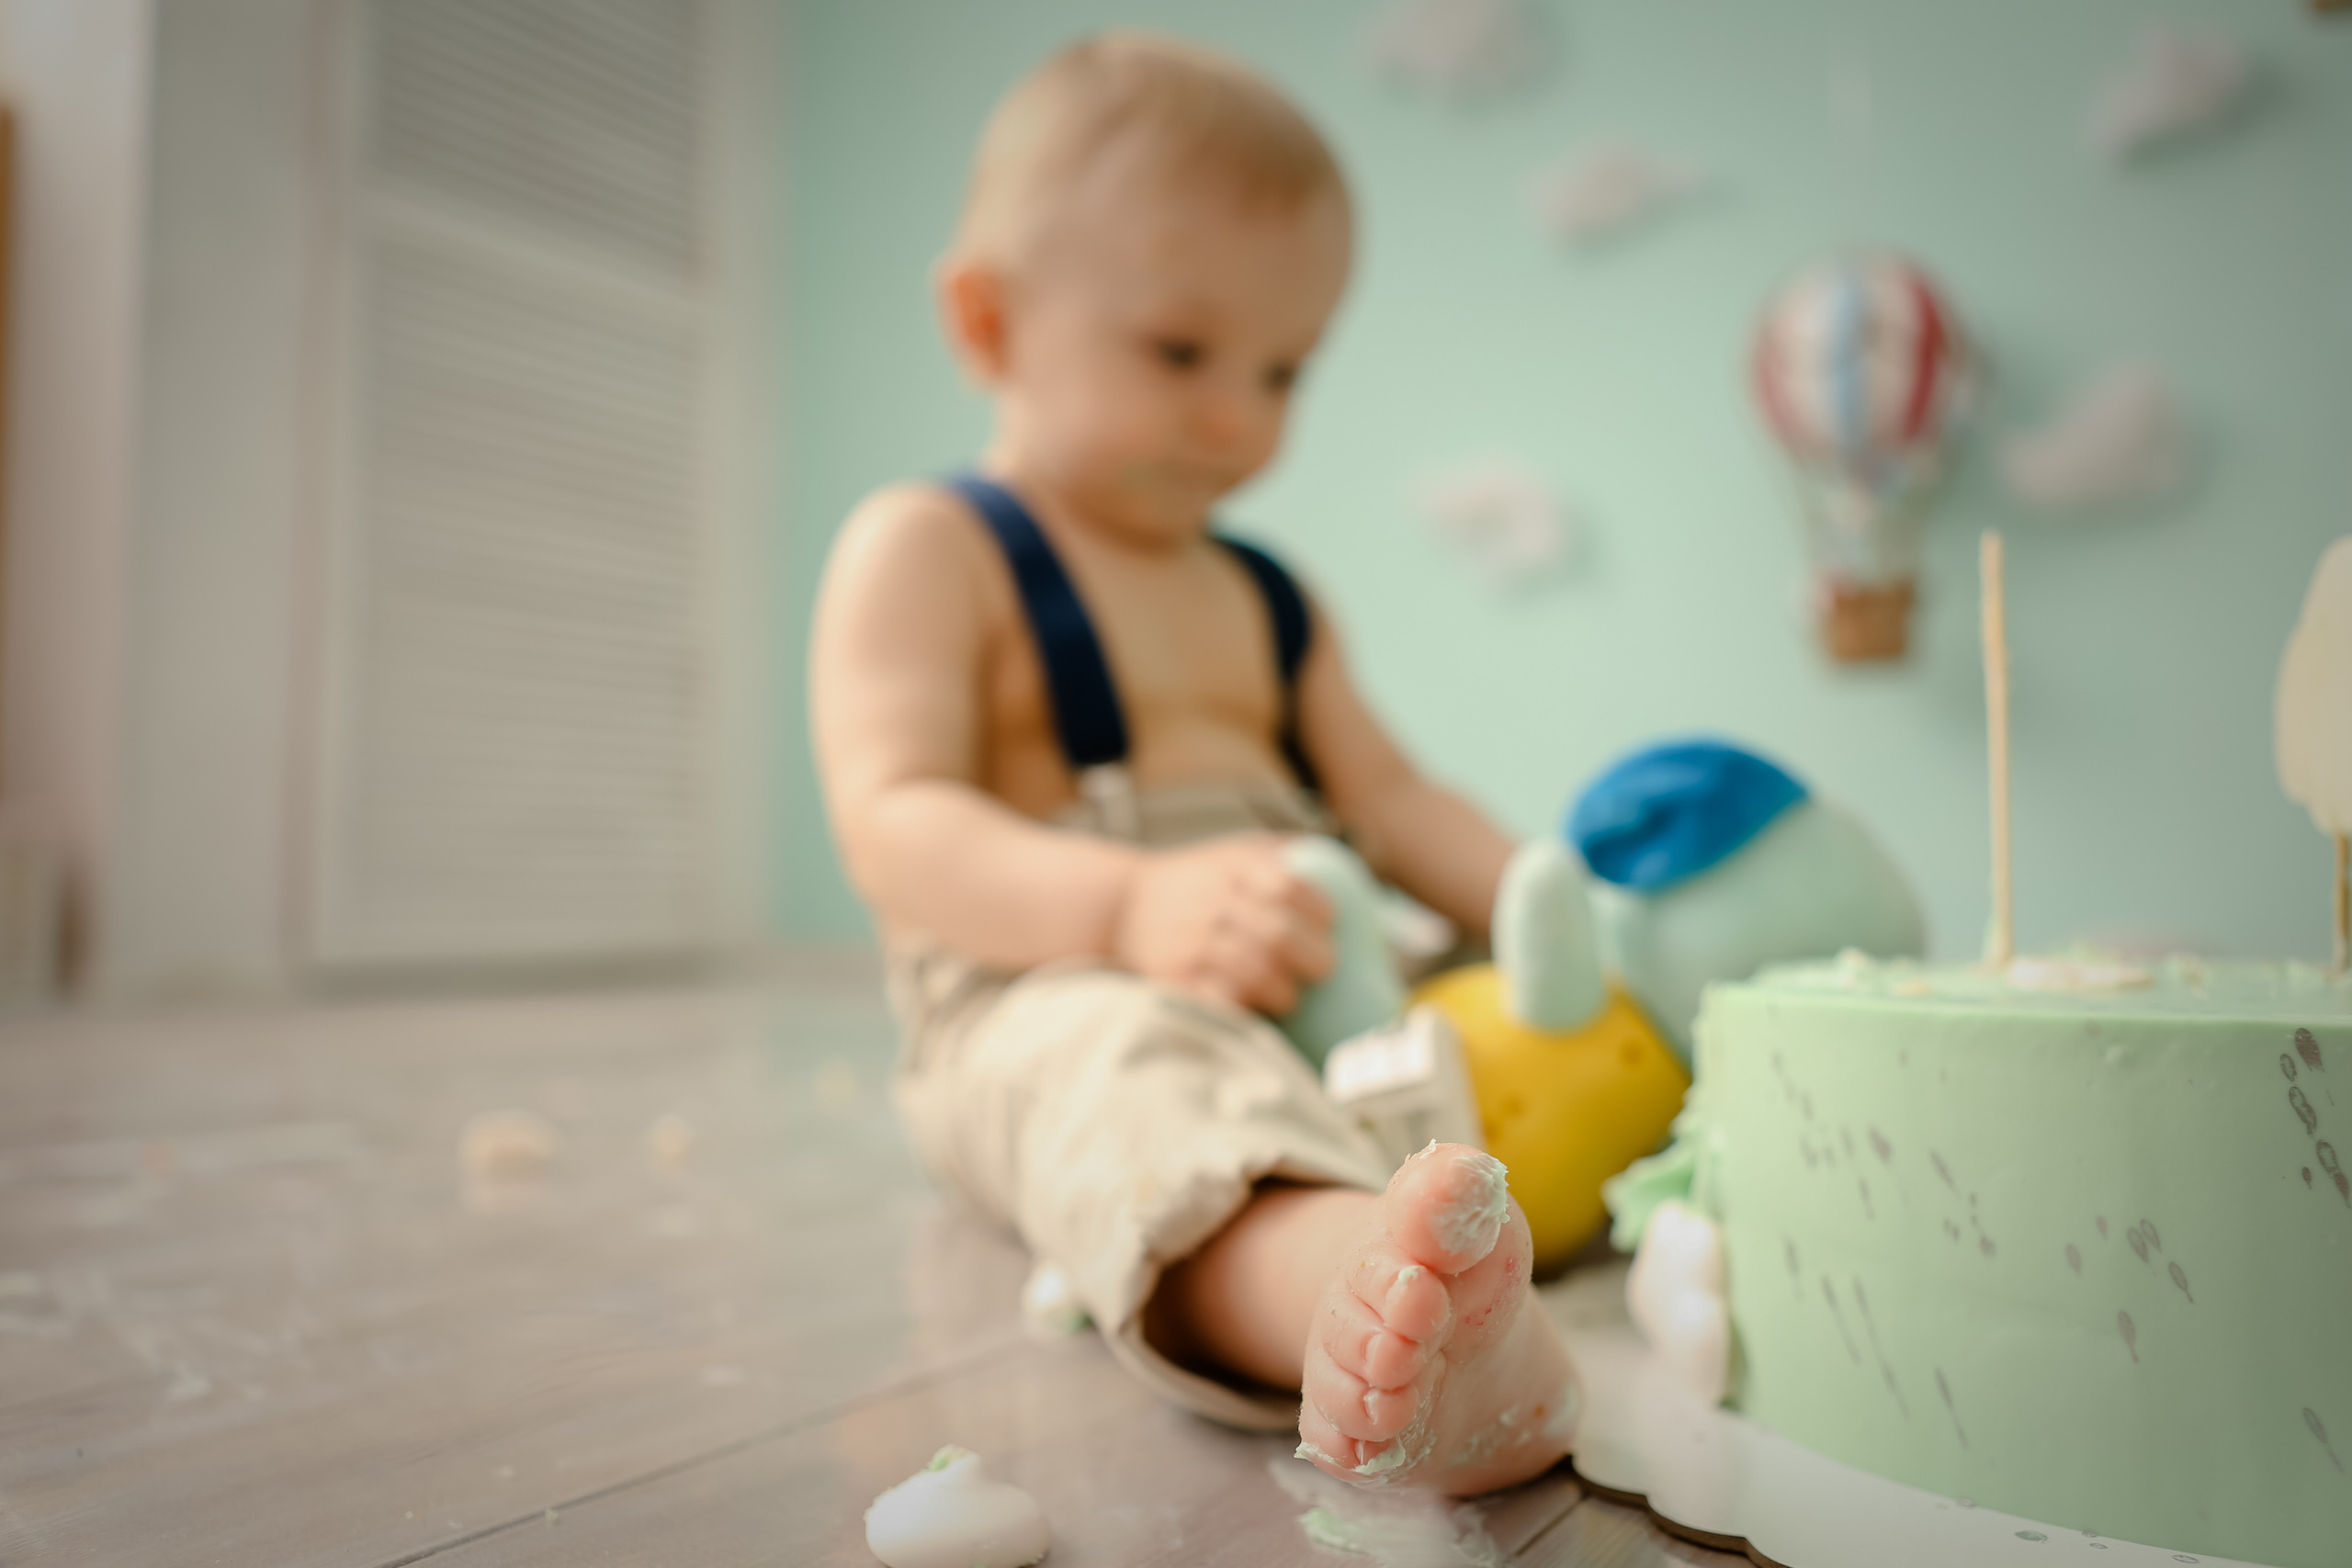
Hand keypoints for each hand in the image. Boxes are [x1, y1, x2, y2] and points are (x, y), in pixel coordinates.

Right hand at [1112, 834, 1334, 1015]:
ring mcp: (1191, 943)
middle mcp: (1211, 903)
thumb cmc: (1195, 881)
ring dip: (1284, 991)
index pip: (1288, 886)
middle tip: (1324, 968)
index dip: (1318, 908)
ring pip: (1253, 972)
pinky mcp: (1173, 980)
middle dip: (1313, 957)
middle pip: (1277, 934)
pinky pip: (1217, 1003)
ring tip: (1290, 996)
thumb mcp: (1232, 851)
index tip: (1330, 922)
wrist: (1119, 907)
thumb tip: (1350, 869)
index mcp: (1231, 868)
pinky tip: (1254, 1013)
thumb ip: (1283, 853)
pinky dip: (1242, 1012)